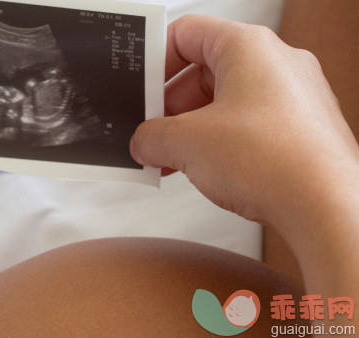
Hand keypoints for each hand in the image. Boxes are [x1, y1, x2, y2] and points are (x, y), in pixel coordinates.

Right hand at [130, 15, 358, 296]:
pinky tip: (202, 169)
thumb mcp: (188, 143)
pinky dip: (218, 142)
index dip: (155, 58)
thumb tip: (143, 141)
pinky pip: (246, 124)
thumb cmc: (274, 161)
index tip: (140, 86)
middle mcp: (275, 64)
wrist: (328, 208)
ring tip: (171, 158)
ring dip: (191, 129)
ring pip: (224, 101)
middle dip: (169, 106)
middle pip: (203, 71)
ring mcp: (292, 96)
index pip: (186, 33)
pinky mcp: (299, 128)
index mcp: (248, 47)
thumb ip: (152, 137)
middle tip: (151, 133)